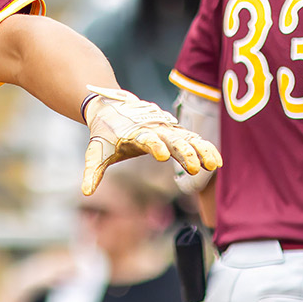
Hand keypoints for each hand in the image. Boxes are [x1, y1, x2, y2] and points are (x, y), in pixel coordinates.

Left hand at [81, 85, 220, 193]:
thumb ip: (93, 171)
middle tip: (194, 167)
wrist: (112, 108)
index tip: (163, 155)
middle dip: (184, 152)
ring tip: (213, 164)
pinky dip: (204, 148)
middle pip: (173, 139)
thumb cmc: (105, 133)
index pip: (147, 139)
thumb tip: (85, 192)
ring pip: (188, 138)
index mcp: (135, 133)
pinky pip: (193, 140)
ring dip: (200, 150)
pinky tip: (217, 161)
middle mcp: (154, 129)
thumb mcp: (96, 152)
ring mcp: (167, 129)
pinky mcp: (174, 132)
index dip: (154, 145)